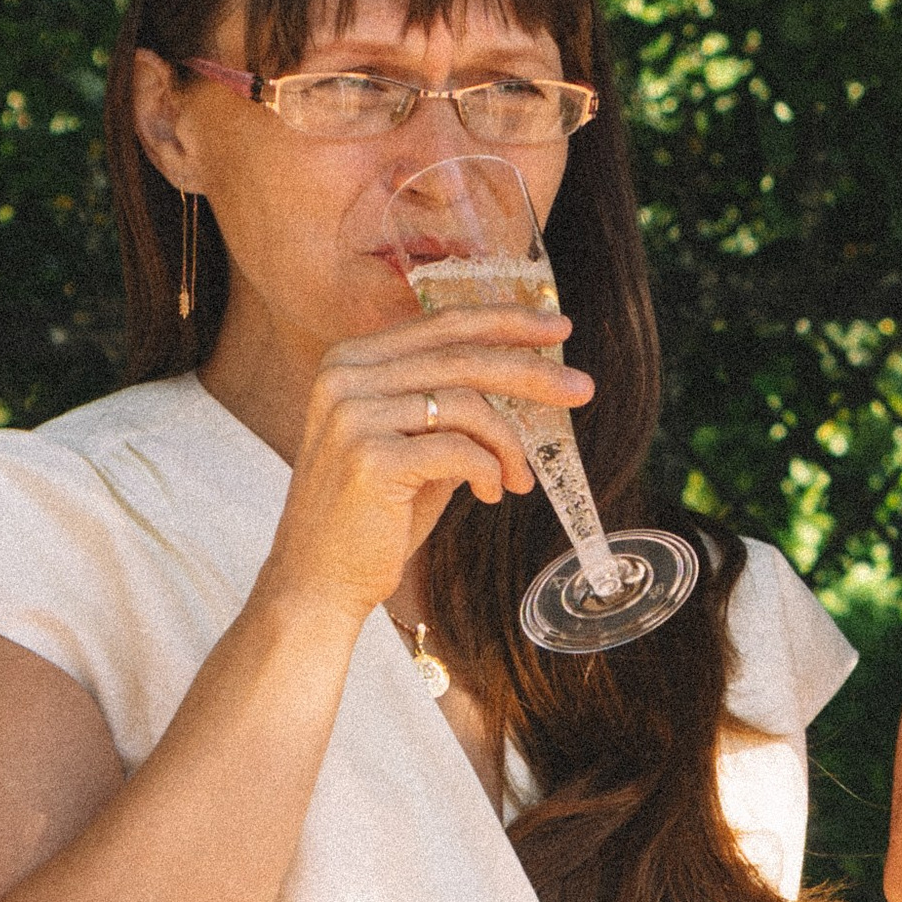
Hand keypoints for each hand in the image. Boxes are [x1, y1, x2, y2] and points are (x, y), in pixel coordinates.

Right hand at [258, 306, 594, 628]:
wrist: (319, 580)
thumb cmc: (375, 514)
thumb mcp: (414, 442)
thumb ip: (451, 403)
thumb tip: (527, 373)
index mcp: (351, 361)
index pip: (442, 325)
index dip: (505, 321)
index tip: (557, 327)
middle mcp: (345, 377)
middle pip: (461, 357)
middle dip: (531, 372)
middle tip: (581, 389)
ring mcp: (353, 415)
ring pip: (466, 404)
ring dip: (509, 443)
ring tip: (520, 477)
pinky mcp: (370, 458)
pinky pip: (460, 449)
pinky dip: (489, 469)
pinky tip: (491, 493)